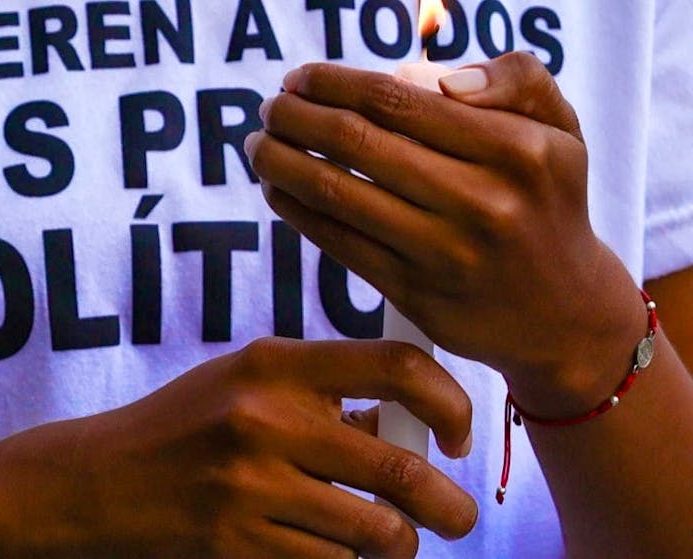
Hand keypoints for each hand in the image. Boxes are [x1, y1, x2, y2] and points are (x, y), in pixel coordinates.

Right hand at [0, 338, 476, 558]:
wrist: (96, 483)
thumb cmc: (181, 428)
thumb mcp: (245, 385)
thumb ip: (320, 395)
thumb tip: (408, 426)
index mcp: (273, 365)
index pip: (393, 364)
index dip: (449, 399)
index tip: (457, 434)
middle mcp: (265, 421)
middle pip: (401, 469)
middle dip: (448, 507)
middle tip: (455, 517)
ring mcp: (249, 489)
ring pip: (373, 534)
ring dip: (393, 546)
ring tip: (385, 540)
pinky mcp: (237, 547)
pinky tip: (323, 550)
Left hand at [247, 52, 646, 413]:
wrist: (565, 313)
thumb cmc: (547, 203)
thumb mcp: (560, 132)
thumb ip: (515, 80)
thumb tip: (434, 78)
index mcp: (517, 151)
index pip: (399, 100)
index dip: (334, 83)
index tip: (300, 77)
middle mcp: (483, 203)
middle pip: (358, 144)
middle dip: (296, 117)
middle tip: (269, 107)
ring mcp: (444, 255)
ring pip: (338, 195)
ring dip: (282, 162)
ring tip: (259, 144)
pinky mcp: (414, 295)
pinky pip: (338, 243)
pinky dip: (296, 210)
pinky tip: (275, 189)